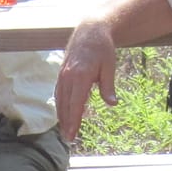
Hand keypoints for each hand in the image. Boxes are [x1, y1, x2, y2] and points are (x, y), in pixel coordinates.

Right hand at [56, 18, 119, 144]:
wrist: (90, 31)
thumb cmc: (102, 49)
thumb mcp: (109, 67)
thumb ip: (108, 87)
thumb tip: (112, 104)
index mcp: (80, 76)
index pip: (75, 104)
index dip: (73, 121)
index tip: (72, 135)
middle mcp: (68, 77)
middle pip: (65, 105)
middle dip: (66, 123)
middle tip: (69, 139)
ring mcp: (63, 75)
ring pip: (59, 100)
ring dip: (62, 116)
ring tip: (65, 131)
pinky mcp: (61, 74)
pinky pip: (58, 93)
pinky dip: (60, 105)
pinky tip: (62, 114)